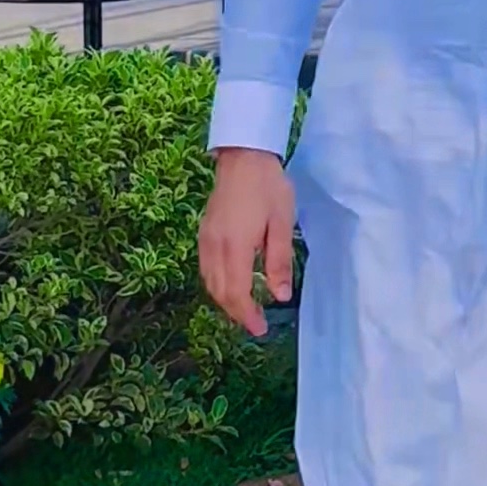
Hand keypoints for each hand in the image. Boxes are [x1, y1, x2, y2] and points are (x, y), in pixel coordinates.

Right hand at [198, 148, 295, 336]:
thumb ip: (279, 262)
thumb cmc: (269, 187)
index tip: (260, 329)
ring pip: (209, 282)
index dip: (246, 315)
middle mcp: (214, 246)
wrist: (243, 156)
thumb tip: (280, 296)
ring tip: (245, 310)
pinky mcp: (203, 233)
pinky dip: (217, 284)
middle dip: (236, 312)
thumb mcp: (283, 224)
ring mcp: (205, 239)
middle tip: (255, 324)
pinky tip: (231, 286)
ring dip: (225, 300)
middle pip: (219, 292)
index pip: (236, 292)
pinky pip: (206, 268)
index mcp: (235, 246)